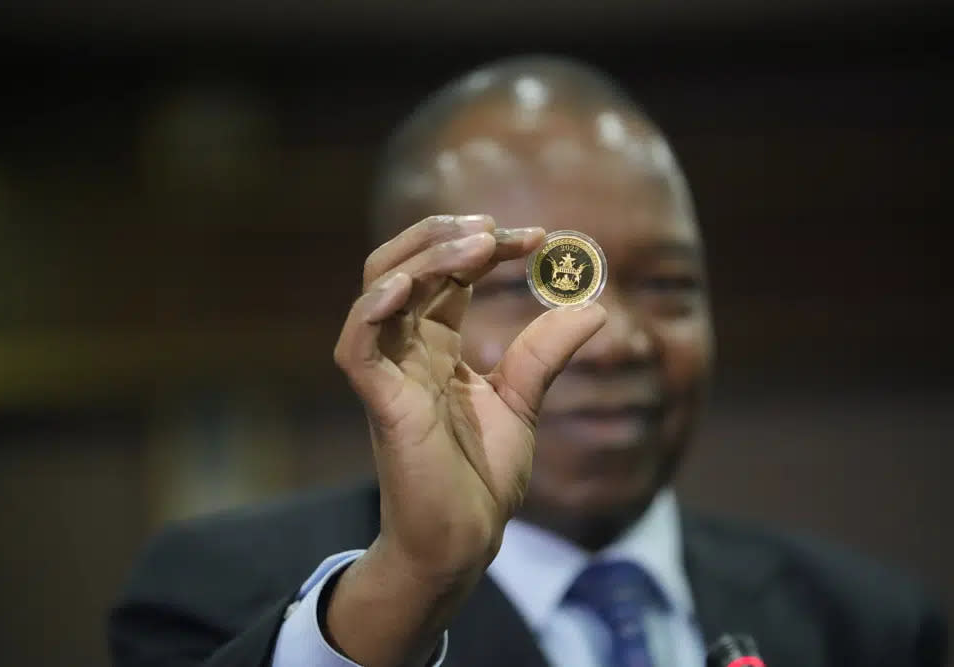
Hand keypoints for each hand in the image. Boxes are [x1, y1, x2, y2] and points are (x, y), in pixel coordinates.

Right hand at [328, 214, 605, 664]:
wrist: (464, 541)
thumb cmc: (479, 478)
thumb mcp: (522, 401)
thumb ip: (546, 353)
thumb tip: (594, 307)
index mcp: (434, 345)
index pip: (448, 273)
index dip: (486, 246)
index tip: (540, 238)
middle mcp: (406, 348)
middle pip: (404, 263)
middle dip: (445, 235)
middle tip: (497, 229)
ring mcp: (389, 373)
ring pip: (381, 288)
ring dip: (426, 256)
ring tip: (479, 243)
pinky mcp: (381, 403)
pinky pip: (358, 345)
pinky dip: (375, 309)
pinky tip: (410, 285)